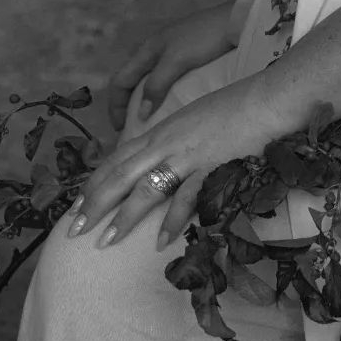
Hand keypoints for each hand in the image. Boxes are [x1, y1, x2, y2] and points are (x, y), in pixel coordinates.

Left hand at [68, 73, 282, 249]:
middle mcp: (167, 141)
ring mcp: (188, 154)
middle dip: (94, 204)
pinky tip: (160, 242)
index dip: (94, 182)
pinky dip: (171, 220)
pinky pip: (186, 197)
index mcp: (162, 129)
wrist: (268, 98)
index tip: (75, 205)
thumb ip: (176, 137)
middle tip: (72, 231)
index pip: (118, 158)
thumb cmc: (237, 105)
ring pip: (145, 188)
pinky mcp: (210, 166)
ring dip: (123, 217)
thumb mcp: (196, 118)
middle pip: (121, 175)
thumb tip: (162, 158)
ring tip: (104, 242)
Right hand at [107, 1, 235, 130]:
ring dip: (144, 99)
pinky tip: (170, 103)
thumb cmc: (204, 37)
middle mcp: (154, 49)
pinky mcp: (186, 54)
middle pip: (130, 80)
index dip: (115, 106)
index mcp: (147, 49)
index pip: (119, 81)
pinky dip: (160, 92)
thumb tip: (140, 114)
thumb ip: (157, 85)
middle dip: (127, 104)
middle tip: (133, 128)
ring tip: (151, 120)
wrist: (235, 19)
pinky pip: (164, 77)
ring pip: (147, 79)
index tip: (120, 129)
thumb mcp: (177, 61)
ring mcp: (170, 50)